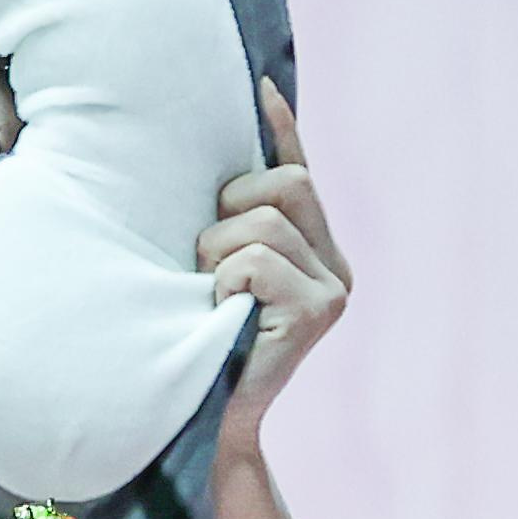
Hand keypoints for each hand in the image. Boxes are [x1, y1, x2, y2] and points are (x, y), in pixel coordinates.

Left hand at [0, 69, 346, 457]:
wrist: (188, 432)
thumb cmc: (181, 346)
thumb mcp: (198, 269)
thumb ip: (219, 217)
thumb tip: (206, 146)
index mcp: (315, 251)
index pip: (299, 168)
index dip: (280, 127)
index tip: (256, 86)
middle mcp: (337, 268)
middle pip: (288, 184)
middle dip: (231, 208)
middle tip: (201, 260)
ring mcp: (333, 293)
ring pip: (267, 223)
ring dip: (217, 251)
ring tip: (203, 295)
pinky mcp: (317, 316)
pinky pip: (257, 261)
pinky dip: (224, 279)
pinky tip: (216, 313)